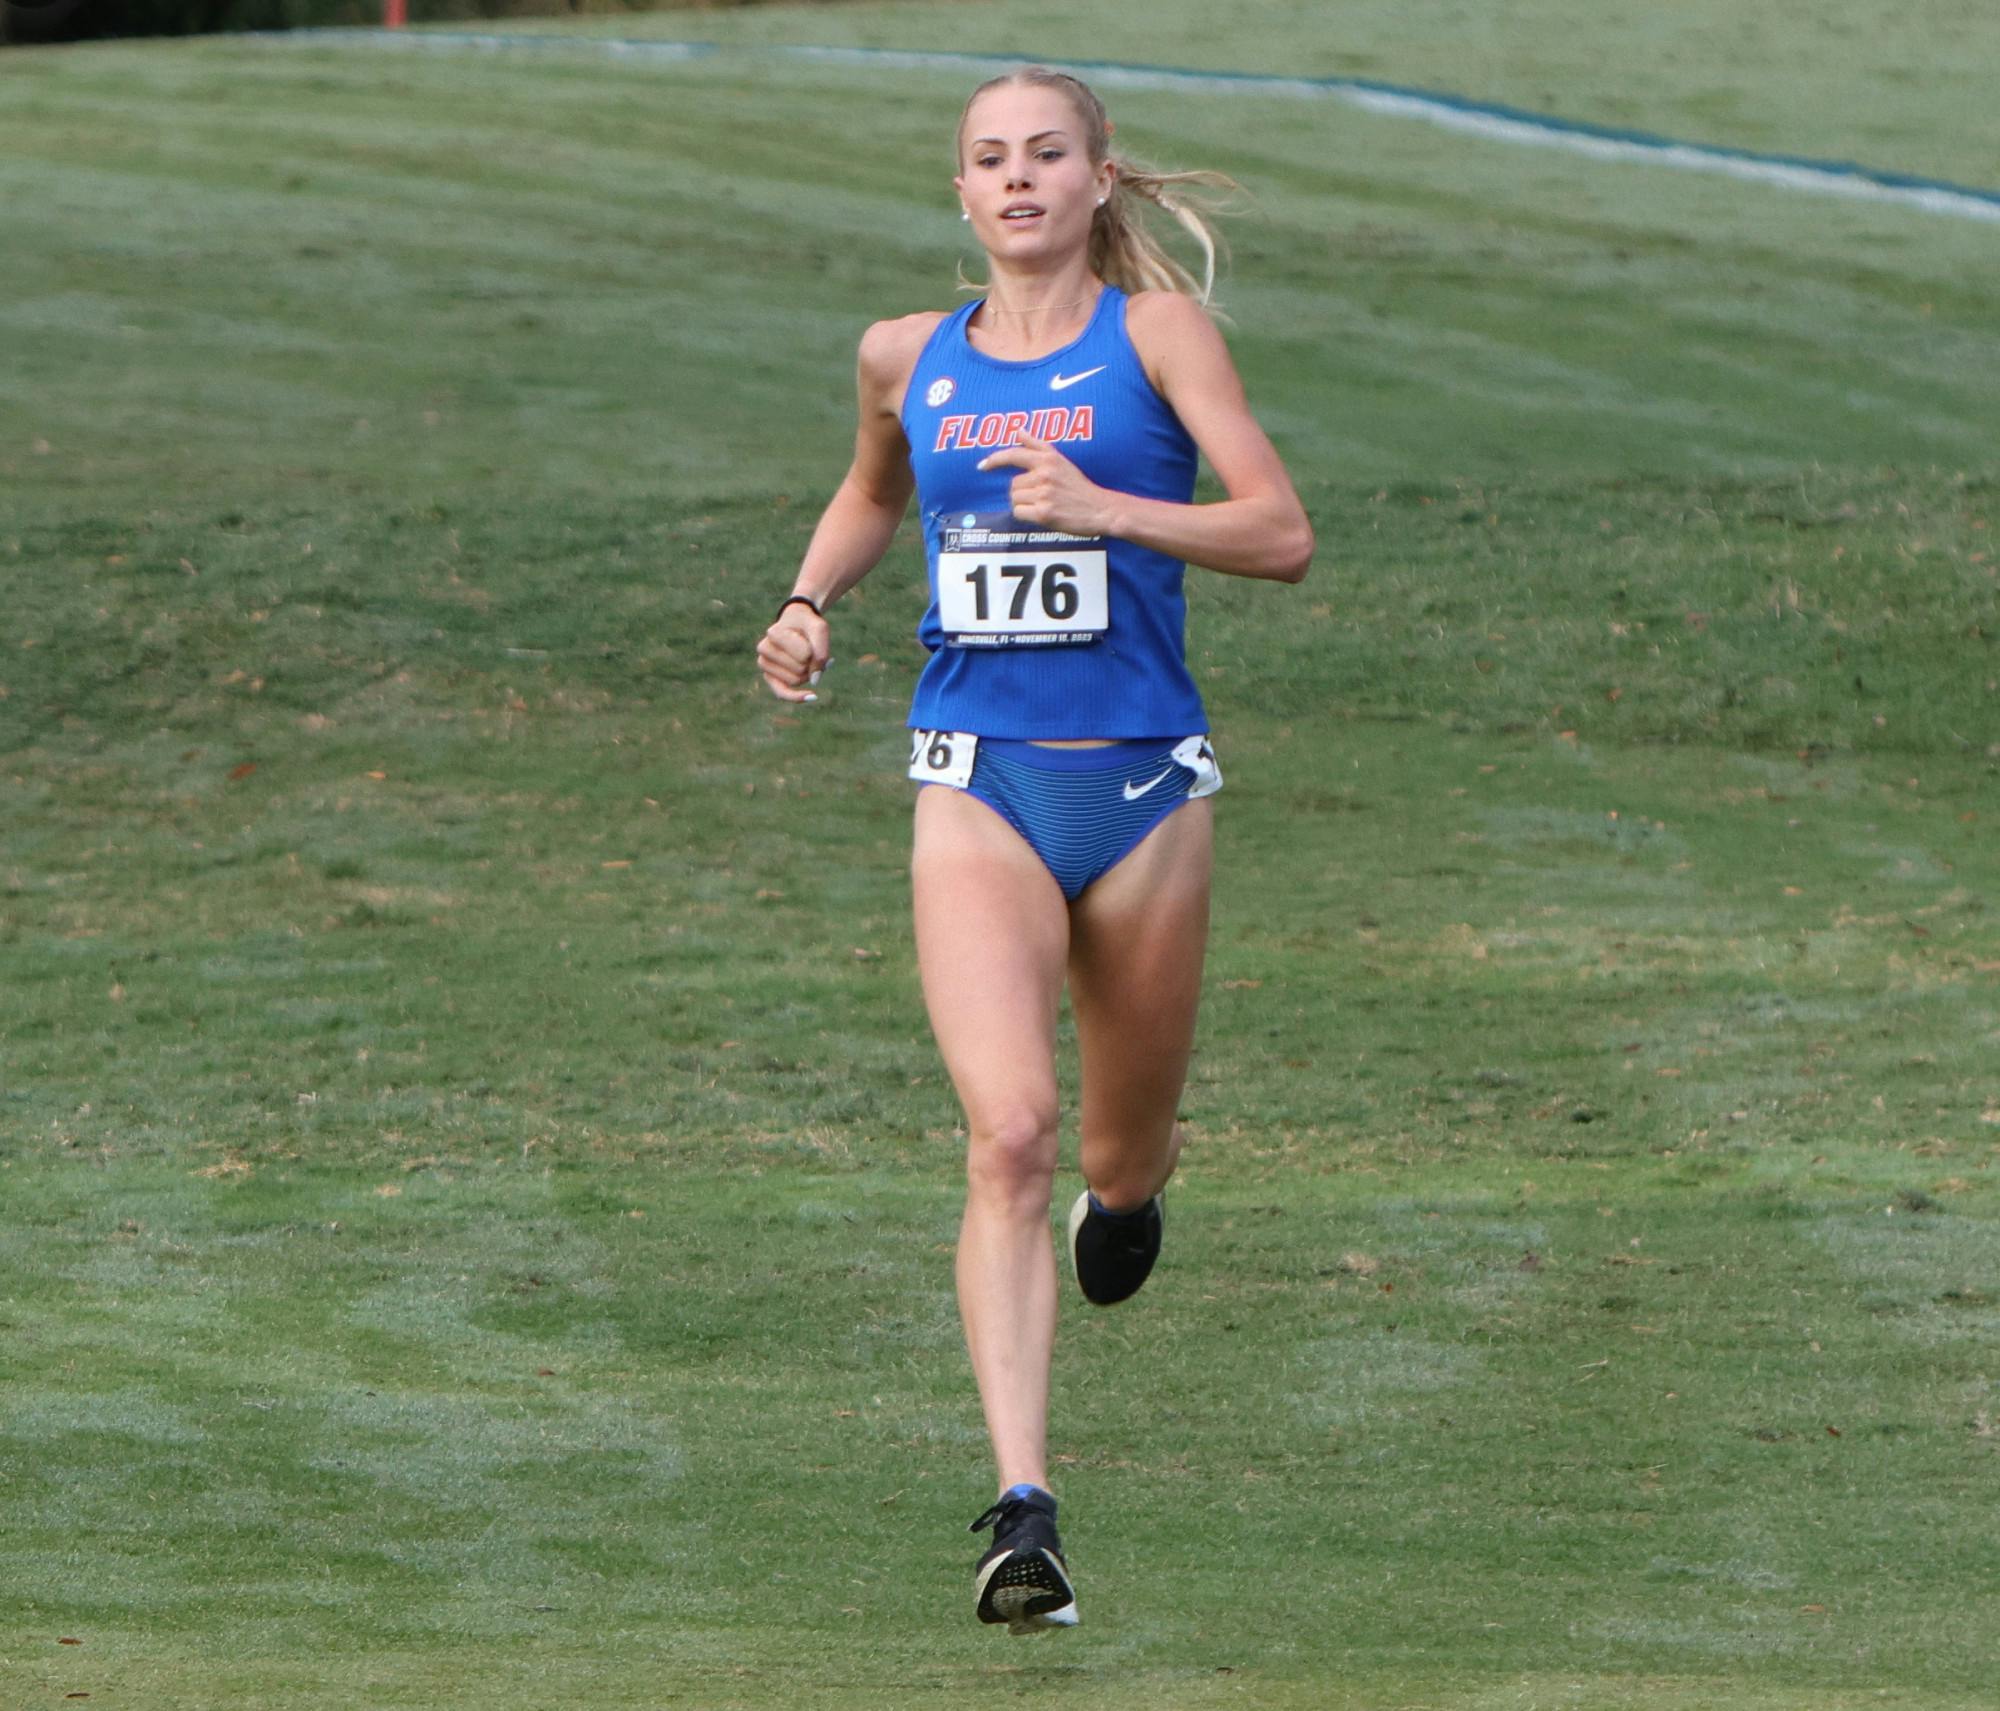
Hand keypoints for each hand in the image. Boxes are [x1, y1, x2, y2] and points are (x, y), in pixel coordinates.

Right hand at [756, 607, 830, 702]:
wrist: (796, 623)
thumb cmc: (808, 625)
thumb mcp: (820, 629)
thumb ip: (821, 652)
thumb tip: (814, 681)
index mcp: (774, 633)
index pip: (806, 655)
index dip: (816, 650)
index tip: (811, 638)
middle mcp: (764, 649)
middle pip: (801, 669)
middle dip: (812, 662)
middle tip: (809, 647)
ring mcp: (764, 663)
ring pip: (796, 680)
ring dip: (807, 672)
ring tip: (803, 656)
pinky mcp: (768, 676)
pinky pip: (782, 693)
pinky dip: (797, 697)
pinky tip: (812, 697)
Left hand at [976, 433, 1111, 534]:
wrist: (1100, 509)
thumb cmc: (1079, 487)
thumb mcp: (1061, 461)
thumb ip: (1037, 445)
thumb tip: (1019, 430)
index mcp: (1048, 459)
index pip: (1014, 454)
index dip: (995, 460)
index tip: (982, 466)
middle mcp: (1045, 474)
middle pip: (1013, 484)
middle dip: (1022, 492)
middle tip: (1042, 497)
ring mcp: (1044, 493)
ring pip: (1015, 500)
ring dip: (1025, 505)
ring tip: (1044, 505)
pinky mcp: (1044, 513)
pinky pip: (1019, 513)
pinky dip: (1026, 516)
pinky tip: (1042, 515)